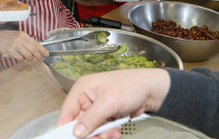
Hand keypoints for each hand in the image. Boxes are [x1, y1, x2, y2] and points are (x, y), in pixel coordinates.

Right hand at [0, 30, 48, 61]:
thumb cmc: (7, 37)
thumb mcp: (17, 35)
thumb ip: (26, 40)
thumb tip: (37, 48)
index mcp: (23, 34)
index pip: (36, 43)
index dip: (42, 49)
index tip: (46, 54)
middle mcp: (20, 39)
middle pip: (33, 50)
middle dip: (39, 56)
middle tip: (41, 60)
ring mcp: (15, 45)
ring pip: (28, 55)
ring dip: (30, 59)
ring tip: (29, 59)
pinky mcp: (10, 51)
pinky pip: (20, 58)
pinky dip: (22, 59)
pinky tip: (20, 58)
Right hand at [56, 69, 170, 137]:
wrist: (153, 90)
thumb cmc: (131, 85)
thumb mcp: (109, 102)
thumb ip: (91, 118)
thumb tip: (77, 131)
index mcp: (82, 89)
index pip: (67, 111)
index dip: (65, 127)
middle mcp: (87, 99)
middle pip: (79, 123)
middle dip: (90, 133)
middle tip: (100, 138)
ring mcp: (97, 108)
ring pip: (91, 129)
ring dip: (101, 135)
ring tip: (113, 134)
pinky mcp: (106, 115)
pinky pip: (101, 130)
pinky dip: (108, 134)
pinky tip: (116, 132)